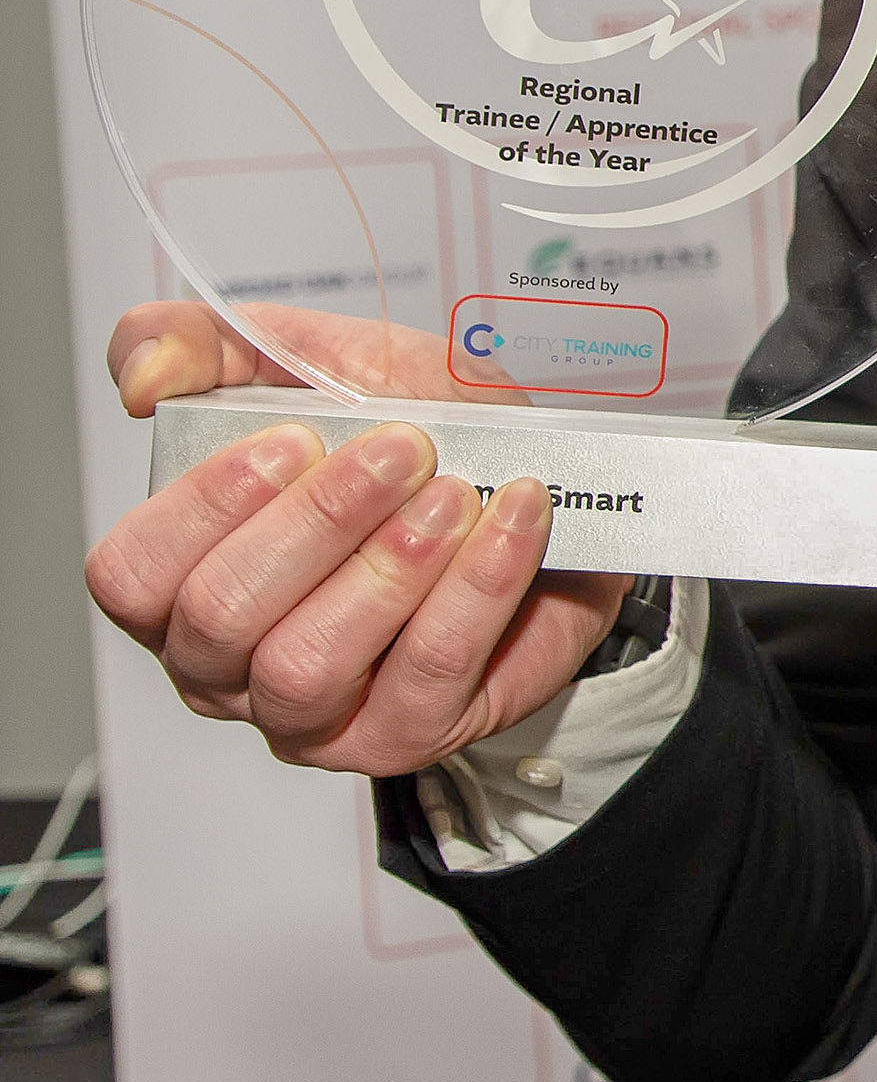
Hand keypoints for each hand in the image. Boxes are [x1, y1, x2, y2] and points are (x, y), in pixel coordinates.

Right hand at [85, 301, 620, 775]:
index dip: (204, 506)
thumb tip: (140, 378)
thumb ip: (205, 347)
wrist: (539, 488)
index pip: (132, 573)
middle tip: (402, 450)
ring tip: (455, 492)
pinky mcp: (406, 734)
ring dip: (390, 565)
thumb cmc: (413, 439)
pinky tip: (510, 518)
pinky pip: (428, 674)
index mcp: (180, 583)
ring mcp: (311, 715)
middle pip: (222, 615)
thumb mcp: (313, 363)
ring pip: (310, 662)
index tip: (294, 438)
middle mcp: (226, 666)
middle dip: (318, 520)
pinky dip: (476, 586)